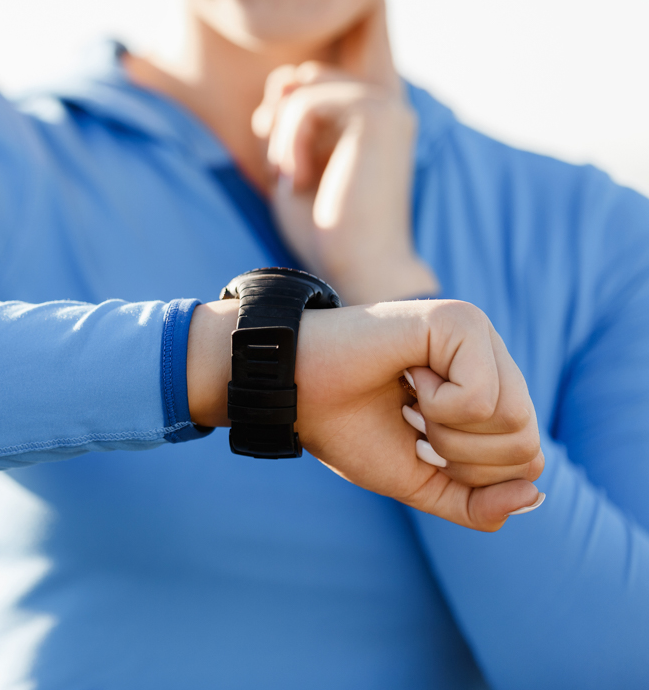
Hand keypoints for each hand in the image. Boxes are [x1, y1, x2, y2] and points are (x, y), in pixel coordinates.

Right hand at [187, 298, 543, 531]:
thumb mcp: (415, 478)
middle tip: (413, 421)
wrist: (288, 388)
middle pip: (527, 445)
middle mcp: (490, 357)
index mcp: (485, 389)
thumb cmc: (342, 425)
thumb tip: (534, 495)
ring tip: (410, 398)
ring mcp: (477, 333)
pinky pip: (482, 398)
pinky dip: (439, 406)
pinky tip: (407, 374)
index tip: (419, 442)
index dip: (471, 475)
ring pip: (514, 421)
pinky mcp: (458, 321)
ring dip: (450, 432)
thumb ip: (472, 501)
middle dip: (463, 458)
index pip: (526, 459)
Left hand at [252, 0, 437, 303]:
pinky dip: (287, 140)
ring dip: (280, 133)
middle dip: (276, 111)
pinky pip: (307, 102)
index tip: (354, 29)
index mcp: (372, 116)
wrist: (353, 268)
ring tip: (289, 175)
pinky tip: (295, 176)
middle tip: (279, 163)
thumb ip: (293, 118)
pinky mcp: (378, 115)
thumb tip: (287, 78)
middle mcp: (387, 104)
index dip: (361, 20)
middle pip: (308, 71)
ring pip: (303, 87)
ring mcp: (387, 105)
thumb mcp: (295, 162)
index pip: (365, 44)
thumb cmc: (324, 229)